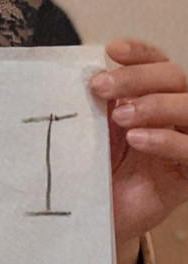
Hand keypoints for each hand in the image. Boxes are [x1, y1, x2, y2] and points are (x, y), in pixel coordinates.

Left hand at [89, 38, 187, 263]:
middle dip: (137, 77)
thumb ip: (96, 100)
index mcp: (152, 95)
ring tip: (120, 115)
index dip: (139, 52)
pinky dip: (165, 139)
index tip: (111, 49)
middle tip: (101, 87)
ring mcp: (185, 141)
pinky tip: (138, 139)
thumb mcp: (93, 127)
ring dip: (154, 104)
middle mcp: (173, 114)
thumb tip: (84, 71)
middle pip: (174, 77)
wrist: (98, 213)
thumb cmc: (97, 166)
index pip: (156, 62)